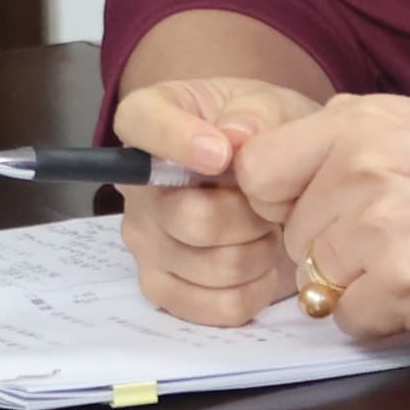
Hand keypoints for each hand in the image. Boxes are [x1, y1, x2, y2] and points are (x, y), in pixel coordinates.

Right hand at [112, 75, 329, 324]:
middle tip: (271, 203)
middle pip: (192, 218)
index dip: (177, 142)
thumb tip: (235, 138)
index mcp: (147, 121)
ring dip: (260, 251)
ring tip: (267, 229)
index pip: (141, 126)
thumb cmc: (262, 132)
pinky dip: (257, 289)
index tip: (222, 156)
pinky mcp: (163, 287)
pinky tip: (262, 264)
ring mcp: (144, 241)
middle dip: (251, 215)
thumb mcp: (269, 105)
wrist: (274, 178)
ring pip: (215, 266)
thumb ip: (255, 115)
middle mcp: (135, 185)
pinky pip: (220, 305)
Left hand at [236, 93, 409, 340]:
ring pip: (318, 282)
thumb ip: (351, 142)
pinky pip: (352, 321)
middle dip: (328, 251)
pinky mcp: (401, 285)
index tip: (302, 213)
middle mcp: (362, 167)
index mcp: (362, 121)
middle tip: (392, 245)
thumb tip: (286, 172)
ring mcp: (379, 226)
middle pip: (290, 235)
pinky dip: (384, 321)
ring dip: (359, 288)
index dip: (274, 201)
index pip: (257, 168)